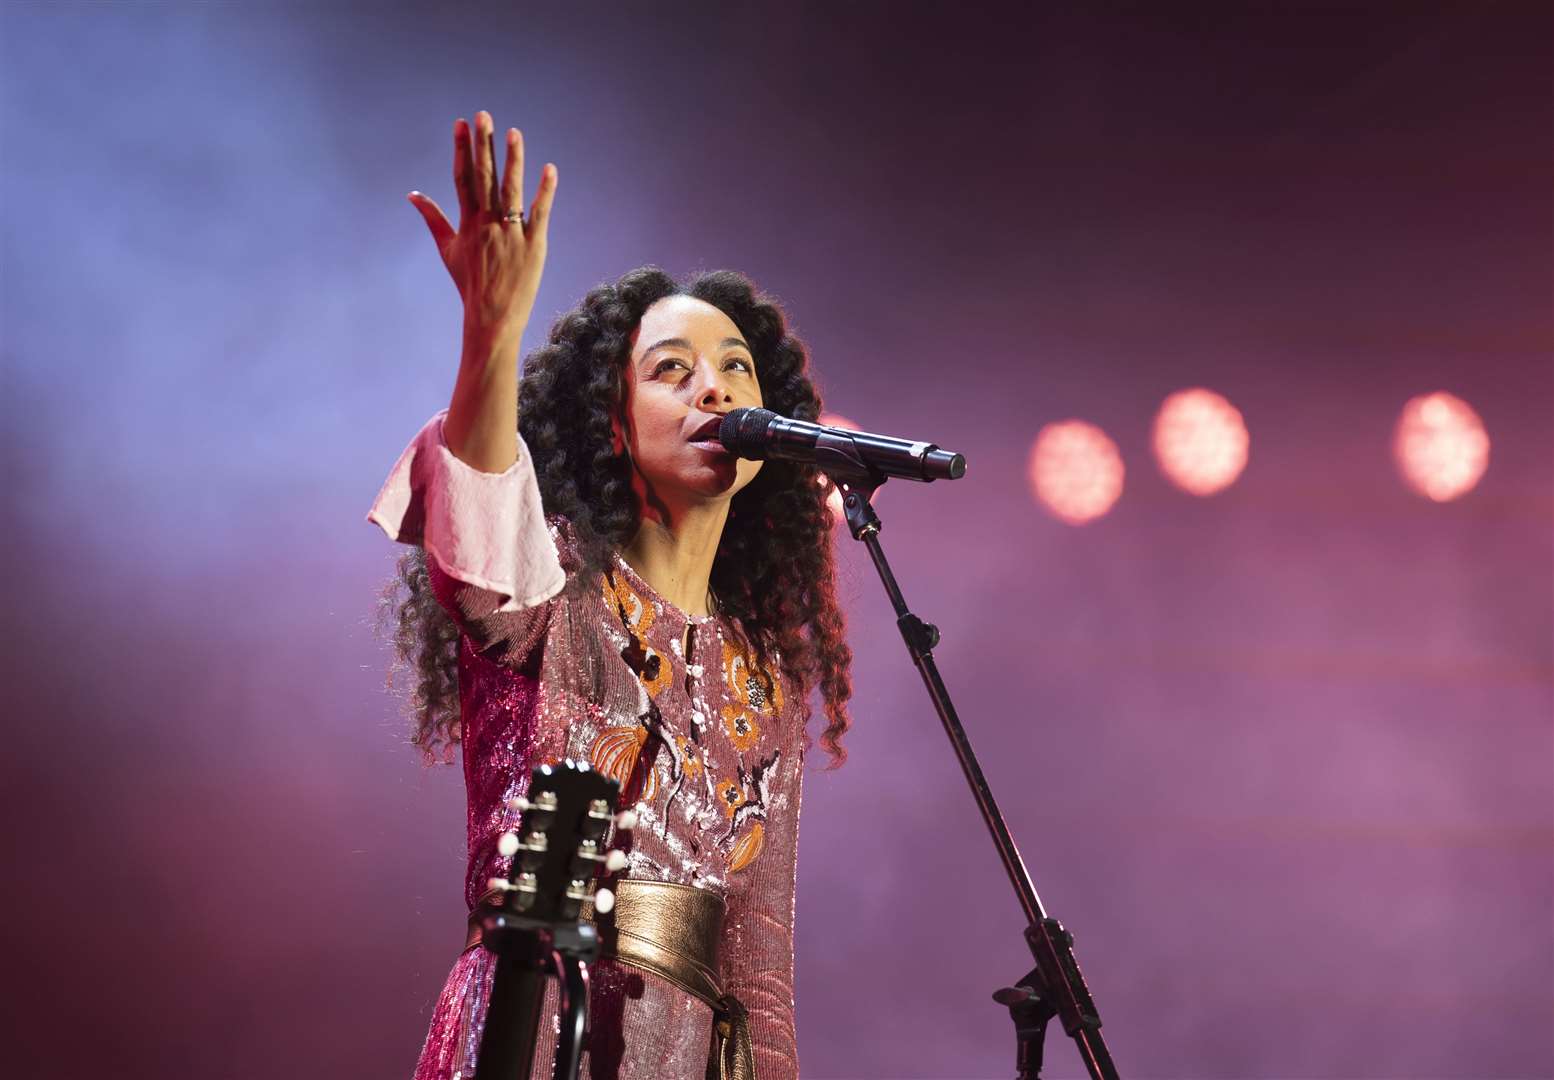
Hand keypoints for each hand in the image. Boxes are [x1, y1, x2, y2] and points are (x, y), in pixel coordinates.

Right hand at [408, 110, 556, 341]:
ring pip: (511, 190)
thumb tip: (412, 195)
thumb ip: (432, 218)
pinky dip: (545, 191)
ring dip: (513, 160)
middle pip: (485, 178)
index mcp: (467, 223)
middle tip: (483, 115)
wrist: (492, 317)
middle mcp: (487, 224)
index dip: (461, 150)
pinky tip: (549, 168)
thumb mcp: (447, 249)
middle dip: (483, 145)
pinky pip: (540, 213)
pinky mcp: (534, 245)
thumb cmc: (469, 283)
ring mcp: (511, 234)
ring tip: (514, 132)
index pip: (463, 178)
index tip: (461, 124)